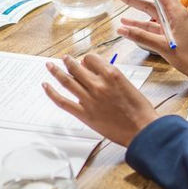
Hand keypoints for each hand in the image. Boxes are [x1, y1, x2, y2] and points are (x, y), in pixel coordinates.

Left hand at [42, 54, 158, 146]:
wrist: (142, 130)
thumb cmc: (139, 109)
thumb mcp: (128, 84)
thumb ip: (111, 77)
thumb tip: (97, 73)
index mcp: (111, 73)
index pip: (90, 58)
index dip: (86, 59)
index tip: (84, 62)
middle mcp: (98, 84)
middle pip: (76, 67)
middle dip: (68, 61)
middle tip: (64, 58)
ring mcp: (89, 99)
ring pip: (66, 80)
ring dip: (55, 71)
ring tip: (49, 65)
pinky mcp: (84, 114)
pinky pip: (62, 101)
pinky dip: (51, 92)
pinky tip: (45, 85)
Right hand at [115, 0, 187, 82]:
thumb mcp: (164, 47)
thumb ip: (142, 37)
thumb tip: (122, 30)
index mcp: (176, 12)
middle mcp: (174, 13)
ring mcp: (172, 22)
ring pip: (150, 9)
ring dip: (135, 4)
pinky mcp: (170, 31)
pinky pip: (152, 23)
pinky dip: (139, 22)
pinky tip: (127, 23)